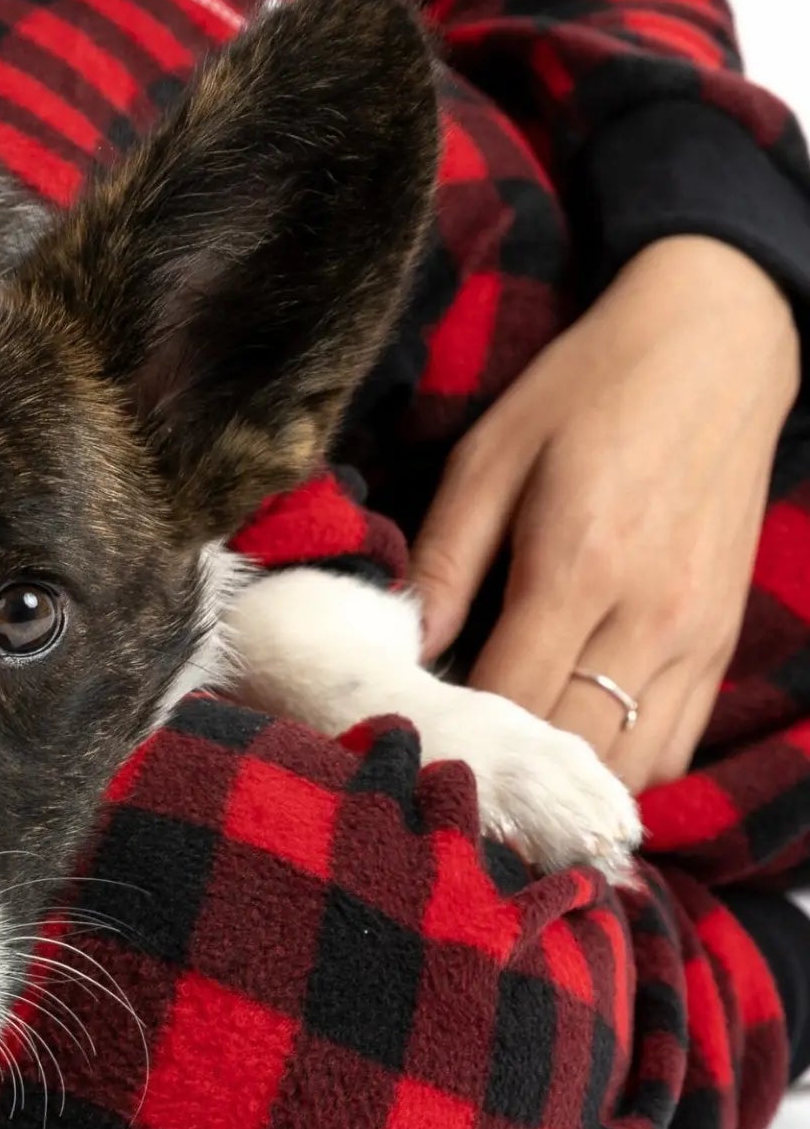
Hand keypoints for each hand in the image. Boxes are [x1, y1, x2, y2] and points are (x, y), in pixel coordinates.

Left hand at [409, 235, 798, 790]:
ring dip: (563, 778)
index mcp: (578, 563)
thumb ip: (445, 558)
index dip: (453, 732)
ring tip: (504, 763)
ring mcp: (698, 636)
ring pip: (630, 765)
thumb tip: (404, 645)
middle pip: (570, 746)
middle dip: (503, 768)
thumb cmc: (585, 394)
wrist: (716, 350)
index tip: (404, 738)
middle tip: (444, 764)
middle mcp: (650, 614)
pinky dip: (619, 764)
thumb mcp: (489, 456)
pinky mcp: (724, 643)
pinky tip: (567, 739)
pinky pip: (673, 745)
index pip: (510, 696)